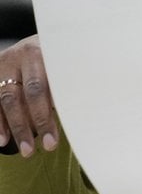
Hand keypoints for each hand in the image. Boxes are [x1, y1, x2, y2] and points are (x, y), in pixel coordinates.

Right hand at [0, 35, 58, 156]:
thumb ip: (70, 85)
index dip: (55, 110)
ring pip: (7, 99)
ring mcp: (5, 64)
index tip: (60, 134)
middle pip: (30, 92)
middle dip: (37, 122)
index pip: (52, 84)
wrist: (34, 42)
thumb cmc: (58, 59)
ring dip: (16, 127)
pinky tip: (3, 140)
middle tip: (48, 147)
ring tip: (27, 151)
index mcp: (49, 52)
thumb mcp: (66, 64)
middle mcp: (23, 55)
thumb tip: (82, 116)